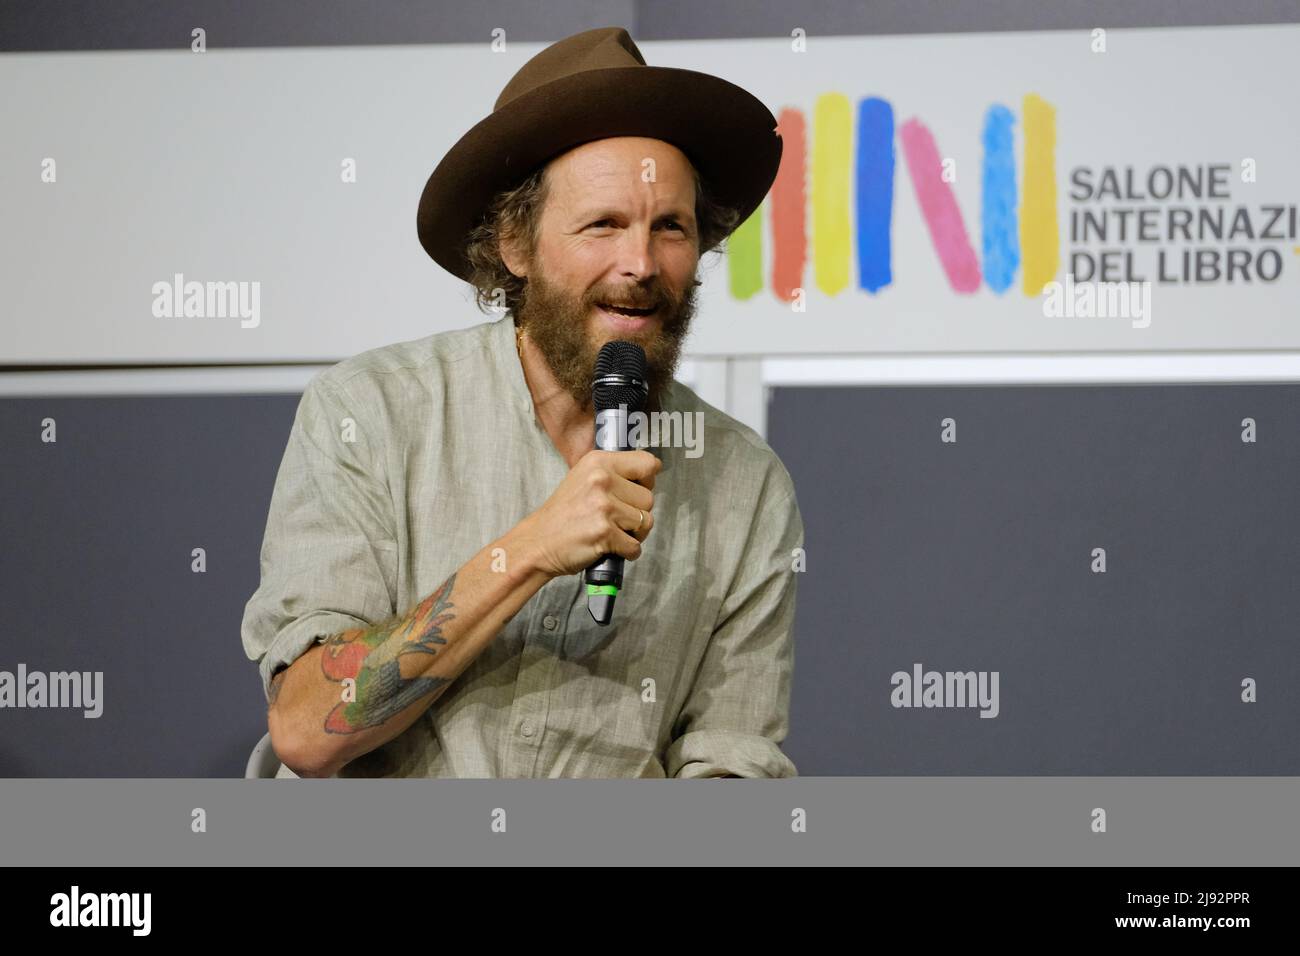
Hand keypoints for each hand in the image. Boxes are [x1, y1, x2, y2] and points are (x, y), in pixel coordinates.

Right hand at [514, 449, 659, 577]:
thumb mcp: (584, 478)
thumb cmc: (564, 513)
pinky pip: (635, 546)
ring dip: (634, 533)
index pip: (647, 463)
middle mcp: (602, 479)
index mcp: (599, 462)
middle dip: (638, 513)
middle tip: (615, 519)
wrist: (538, 541)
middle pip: (648, 498)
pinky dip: (627, 552)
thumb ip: (614, 473)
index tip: (634, 491)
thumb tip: (650, 473)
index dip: (647, 481)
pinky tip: (611, 547)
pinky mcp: (605, 532)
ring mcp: (604, 506)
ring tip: (613, 532)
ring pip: (646, 522)